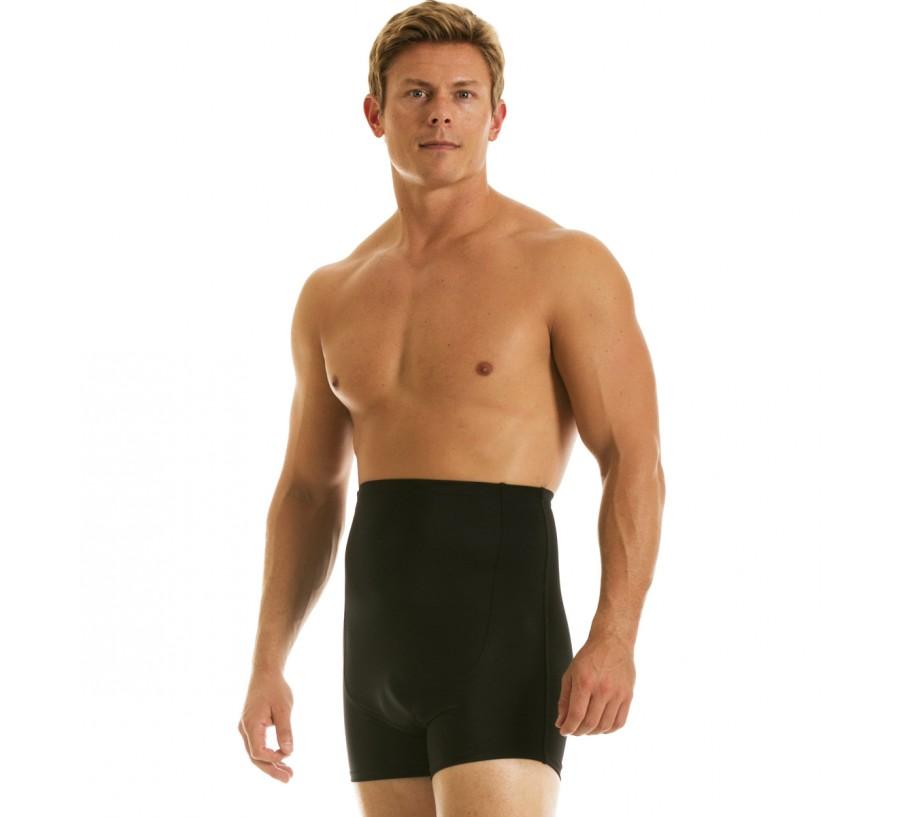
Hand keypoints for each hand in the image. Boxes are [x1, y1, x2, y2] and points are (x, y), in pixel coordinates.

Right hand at [237, 668, 294, 782]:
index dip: (273, 758)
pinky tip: (281, 759)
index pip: (258, 752)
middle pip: (255, 757)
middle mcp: (244, 729)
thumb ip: (285, 730)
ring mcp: (246, 728)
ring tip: (288, 773)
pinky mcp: (251, 726)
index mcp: (250, 725)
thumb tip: (288, 752)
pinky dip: (268, 754)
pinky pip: (257, 745)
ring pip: (255, 752)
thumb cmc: (275, 688)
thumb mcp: (284, 708)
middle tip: (289, 779)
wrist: (265, 673)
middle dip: (271, 769)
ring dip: (270, 763)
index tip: (288, 753)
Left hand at [555, 633, 634, 735]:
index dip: (568, 728)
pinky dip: (609, 729)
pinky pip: (619, 722)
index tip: (564, 730)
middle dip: (578, 731)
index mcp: (585, 682)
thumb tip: (561, 722)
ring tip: (586, 728)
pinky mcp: (628, 696)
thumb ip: (564, 699)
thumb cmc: (590, 656)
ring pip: (605, 726)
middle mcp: (602, 689)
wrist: (613, 642)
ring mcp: (617, 693)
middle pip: (590, 723)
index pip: (576, 715)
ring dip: (593, 732)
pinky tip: (601, 726)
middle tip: (573, 730)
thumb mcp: (570, 673)